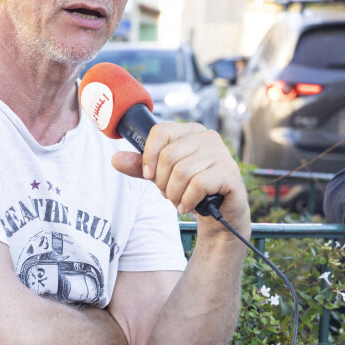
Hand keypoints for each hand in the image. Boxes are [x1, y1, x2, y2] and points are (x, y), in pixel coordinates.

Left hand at [111, 123, 249, 237]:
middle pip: (169, 156)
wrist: (219, 212)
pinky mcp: (229, 172)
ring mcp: (220, 153)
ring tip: (178, 201)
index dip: (148, 155)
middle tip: (168, 193)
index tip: (148, 175)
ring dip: (174, 194)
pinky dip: (187, 200)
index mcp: (189, 131)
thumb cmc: (190, 188)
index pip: (160, 132)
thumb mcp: (162, 176)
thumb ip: (140, 166)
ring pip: (182, 172)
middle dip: (162, 182)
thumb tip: (115, 159)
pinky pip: (198, 185)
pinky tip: (187, 206)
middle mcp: (206, 137)